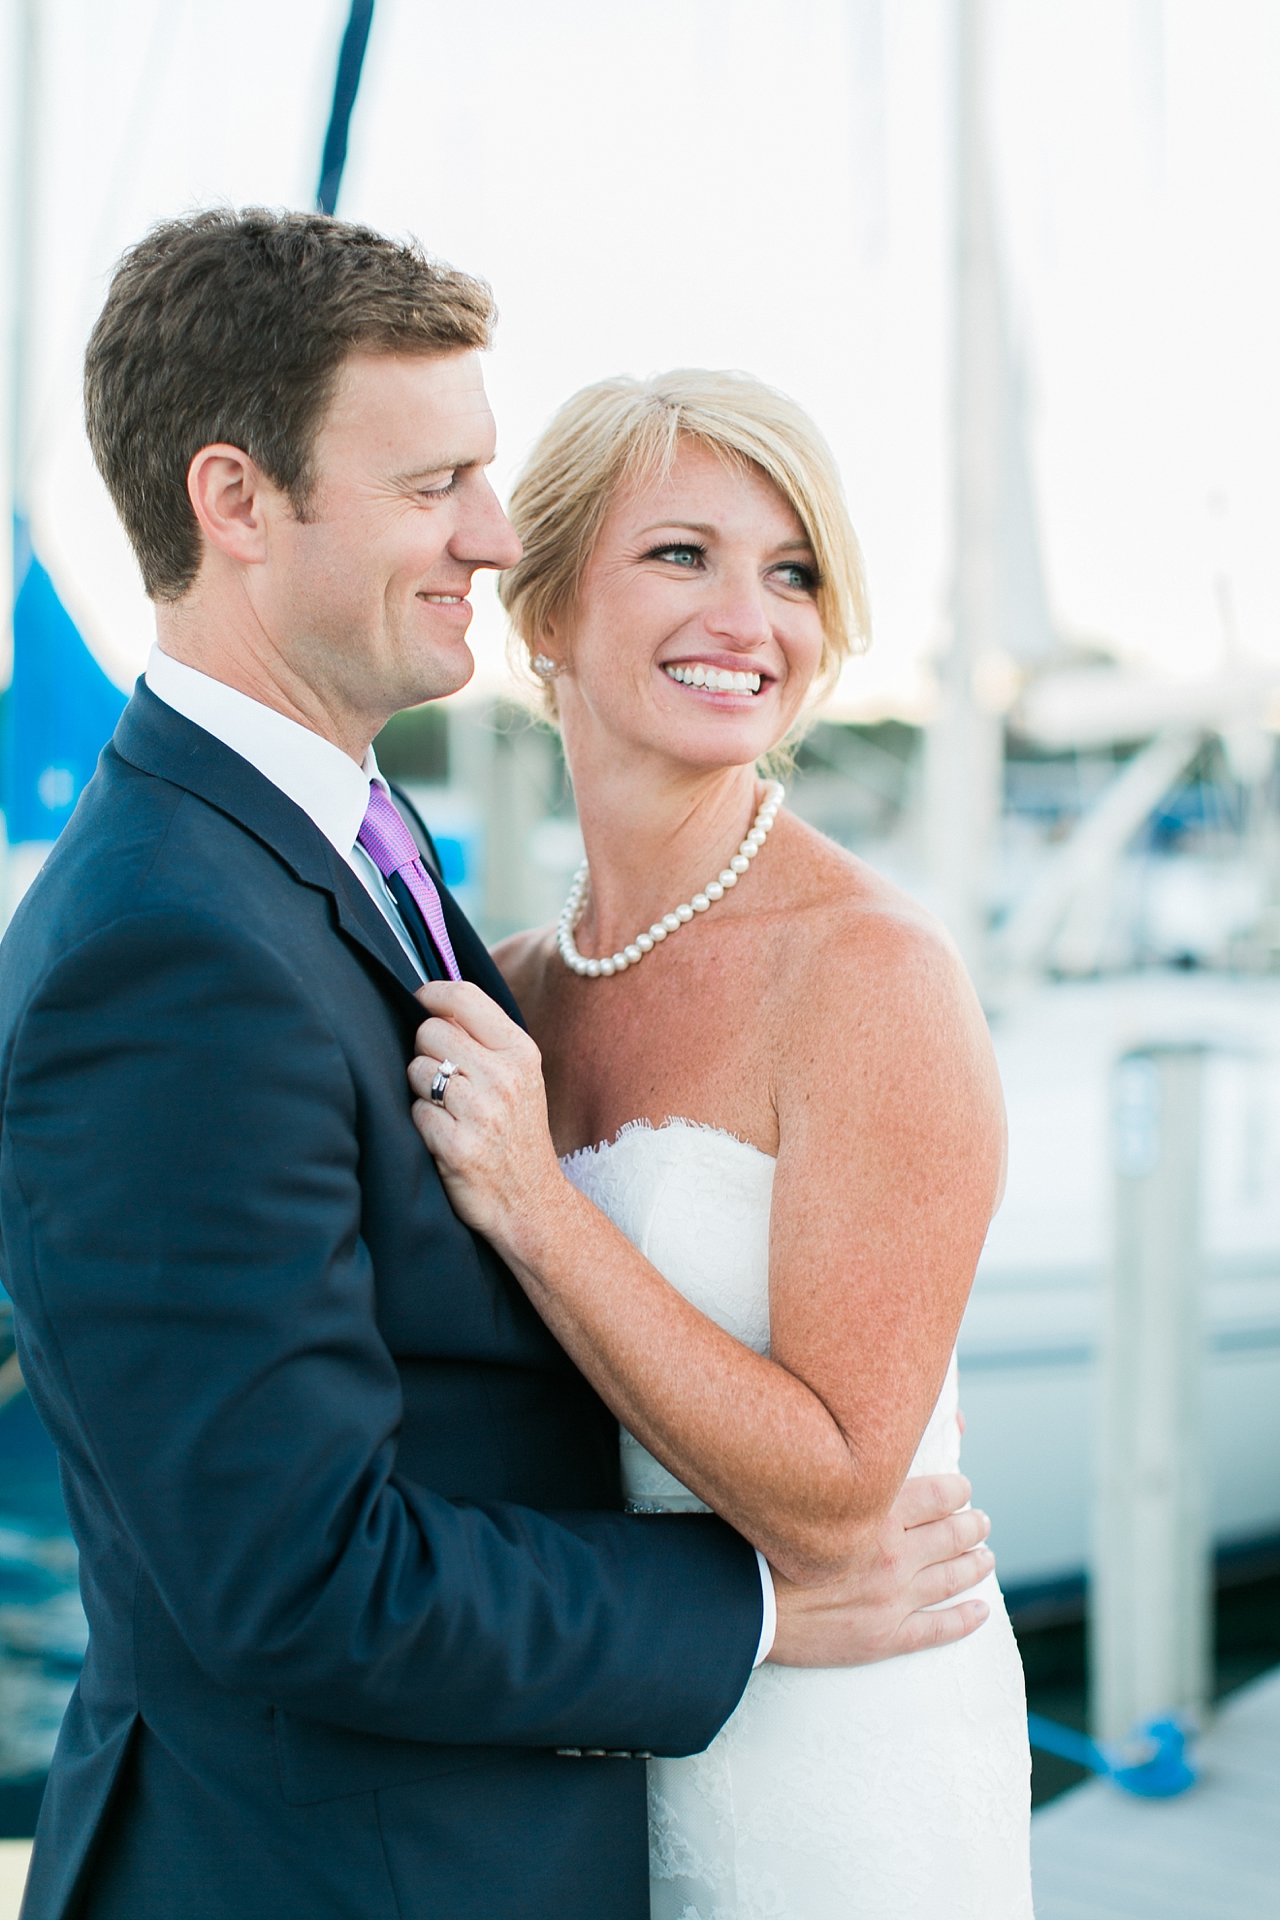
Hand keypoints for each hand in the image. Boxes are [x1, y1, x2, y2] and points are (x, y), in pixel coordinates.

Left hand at [407, 981, 565, 1241]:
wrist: (532, 1203)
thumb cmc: (517, 1133)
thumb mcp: (519, 1077)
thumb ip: (485, 1038)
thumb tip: (435, 1001)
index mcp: (521, 1052)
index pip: (464, 997)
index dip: (431, 994)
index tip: (419, 1000)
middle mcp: (504, 1077)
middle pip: (430, 1031)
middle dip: (425, 1051)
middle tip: (443, 1077)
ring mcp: (481, 1112)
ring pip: (416, 1071)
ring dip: (421, 1089)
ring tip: (446, 1109)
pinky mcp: (457, 1146)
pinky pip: (414, 1111)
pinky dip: (422, 1123)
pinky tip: (444, 1136)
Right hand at [767, 1474, 993, 1666]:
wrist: (747, 1604)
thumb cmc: (767, 1544)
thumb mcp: (809, 1497)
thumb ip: (845, 1480)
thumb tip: (870, 1460)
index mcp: (877, 1516)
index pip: (938, 1496)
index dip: (956, 1491)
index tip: (962, 1489)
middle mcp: (893, 1556)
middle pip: (951, 1535)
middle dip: (972, 1526)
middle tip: (981, 1521)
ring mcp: (893, 1600)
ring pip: (952, 1578)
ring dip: (975, 1565)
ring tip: (986, 1557)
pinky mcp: (885, 1638)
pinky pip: (939, 1628)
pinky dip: (965, 1619)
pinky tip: (981, 1611)